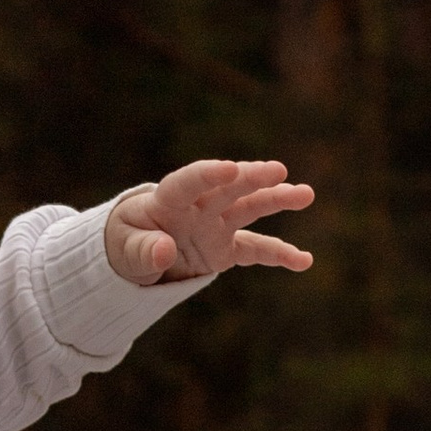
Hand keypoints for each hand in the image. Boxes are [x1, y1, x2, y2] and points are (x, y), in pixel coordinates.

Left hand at [105, 158, 315, 288]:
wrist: (134, 253)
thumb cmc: (125, 243)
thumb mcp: (124, 250)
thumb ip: (143, 252)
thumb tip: (165, 251)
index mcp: (167, 200)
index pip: (187, 182)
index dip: (207, 174)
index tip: (230, 169)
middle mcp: (197, 207)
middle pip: (227, 189)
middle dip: (251, 179)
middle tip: (278, 172)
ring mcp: (215, 225)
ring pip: (249, 209)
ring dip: (276, 200)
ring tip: (306, 194)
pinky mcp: (226, 247)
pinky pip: (255, 250)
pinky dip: (279, 255)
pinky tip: (304, 261)